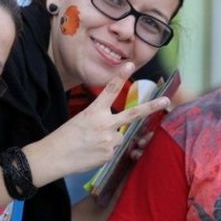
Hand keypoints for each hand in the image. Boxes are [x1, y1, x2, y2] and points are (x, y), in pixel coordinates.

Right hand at [49, 63, 169, 174]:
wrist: (54, 156)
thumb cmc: (65, 136)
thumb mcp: (81, 120)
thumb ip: (101, 120)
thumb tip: (116, 129)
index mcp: (94, 111)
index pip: (110, 89)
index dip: (121, 76)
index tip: (131, 64)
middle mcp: (105, 124)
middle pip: (133, 114)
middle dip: (151, 107)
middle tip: (166, 100)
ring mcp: (109, 140)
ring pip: (120, 136)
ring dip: (110, 139)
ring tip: (91, 143)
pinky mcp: (109, 154)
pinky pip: (113, 150)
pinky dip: (105, 151)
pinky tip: (91, 152)